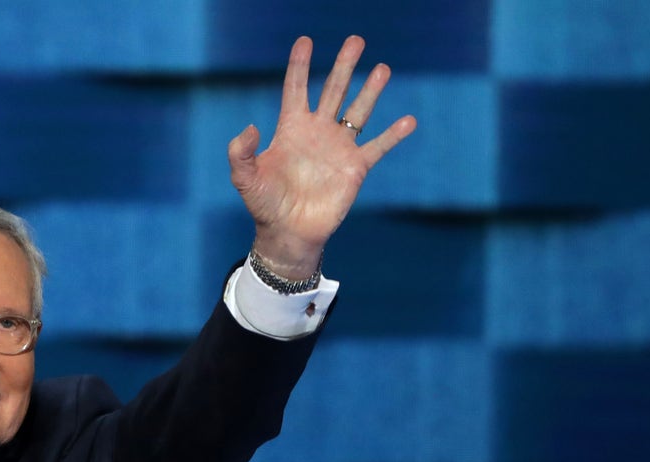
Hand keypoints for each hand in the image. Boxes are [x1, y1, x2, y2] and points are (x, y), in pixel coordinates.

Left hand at [227, 35, 416, 278]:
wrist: (288, 232)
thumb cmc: (264, 204)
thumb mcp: (244, 177)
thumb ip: (240, 152)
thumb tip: (251, 127)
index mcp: (291, 129)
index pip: (296, 89)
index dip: (299, 66)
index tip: (306, 41)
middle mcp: (317, 132)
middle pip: (333, 90)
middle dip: (344, 66)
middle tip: (356, 40)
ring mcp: (338, 148)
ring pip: (358, 111)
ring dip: (370, 90)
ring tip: (382, 68)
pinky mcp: (355, 168)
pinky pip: (378, 146)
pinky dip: (393, 135)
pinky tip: (408, 120)